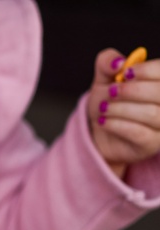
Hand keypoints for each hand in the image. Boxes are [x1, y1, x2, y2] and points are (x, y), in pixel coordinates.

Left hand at [87, 48, 159, 176]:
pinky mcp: (152, 144)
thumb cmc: (108, 100)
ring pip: (151, 114)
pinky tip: (103, 121)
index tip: (125, 73)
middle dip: (131, 91)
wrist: (99, 129)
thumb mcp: (104, 78)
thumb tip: (119, 62)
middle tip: (111, 92)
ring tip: (104, 108)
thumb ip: (107, 63)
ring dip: (121, 109)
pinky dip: (117, 124)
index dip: (147, 70)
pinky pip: (139, 133)